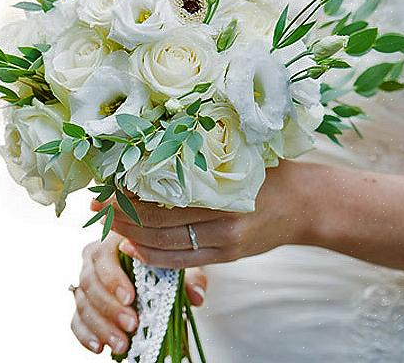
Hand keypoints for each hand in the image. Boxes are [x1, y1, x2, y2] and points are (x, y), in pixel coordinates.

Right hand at [71, 232, 207, 354]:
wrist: (157, 268)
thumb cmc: (164, 261)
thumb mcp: (179, 263)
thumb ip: (190, 277)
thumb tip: (196, 295)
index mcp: (113, 240)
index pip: (103, 255)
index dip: (113, 278)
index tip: (130, 298)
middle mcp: (94, 258)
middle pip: (90, 281)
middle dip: (110, 307)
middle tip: (131, 325)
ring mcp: (86, 281)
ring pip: (82, 303)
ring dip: (101, 326)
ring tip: (122, 344)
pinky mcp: (83, 304)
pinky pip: (76, 320)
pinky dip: (85, 335)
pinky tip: (100, 347)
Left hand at [105, 161, 323, 268]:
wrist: (307, 203)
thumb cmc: (270, 169)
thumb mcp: (240, 152)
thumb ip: (203, 152)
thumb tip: (153, 140)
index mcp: (224, 192)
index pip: (164, 199)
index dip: (129, 196)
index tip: (105, 185)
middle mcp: (224, 223)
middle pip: (158, 225)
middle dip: (122, 215)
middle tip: (96, 203)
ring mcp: (225, 244)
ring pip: (165, 247)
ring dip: (131, 236)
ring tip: (108, 223)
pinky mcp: (226, 257)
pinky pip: (180, 262)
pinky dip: (152, 256)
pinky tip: (132, 246)